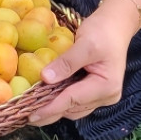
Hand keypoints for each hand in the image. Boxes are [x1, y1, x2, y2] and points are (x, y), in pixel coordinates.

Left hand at [28, 1, 135, 126]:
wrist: (116, 23)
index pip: (72, 100)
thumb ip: (66, 62)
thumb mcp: (85, 44)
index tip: (30, 114)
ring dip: (54, 108)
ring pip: (73, 108)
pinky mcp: (95, 91)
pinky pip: (75, 101)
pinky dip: (60, 101)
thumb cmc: (103, 31)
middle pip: (72, 109)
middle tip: (25, 115)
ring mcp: (102, 95)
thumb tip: (45, 79)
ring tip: (31, 109)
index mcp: (106, 86)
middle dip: (49, 112)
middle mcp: (106, 96)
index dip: (50, 108)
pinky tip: (45, 99)